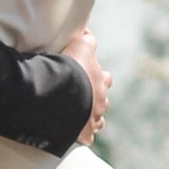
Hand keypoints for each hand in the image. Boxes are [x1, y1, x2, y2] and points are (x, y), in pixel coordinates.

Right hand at [62, 26, 111, 141]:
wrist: (62, 90)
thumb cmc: (71, 67)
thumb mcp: (80, 45)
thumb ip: (86, 39)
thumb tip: (88, 30)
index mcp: (100, 80)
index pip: (105, 78)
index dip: (98, 78)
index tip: (89, 77)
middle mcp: (101, 101)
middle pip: (104, 101)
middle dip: (96, 100)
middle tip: (85, 98)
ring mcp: (93, 119)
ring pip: (99, 121)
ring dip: (91, 118)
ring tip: (81, 117)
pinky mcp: (84, 134)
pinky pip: (88, 138)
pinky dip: (83, 136)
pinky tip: (76, 134)